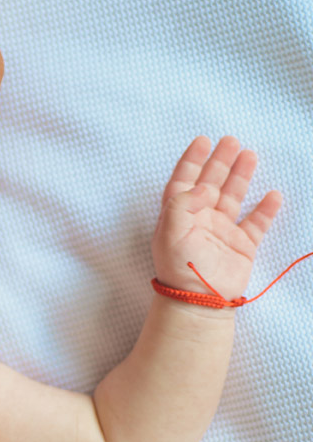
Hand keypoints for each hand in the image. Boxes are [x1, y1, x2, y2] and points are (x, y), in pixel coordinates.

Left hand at [153, 136, 282, 299]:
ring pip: (233, 197)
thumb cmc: (179, 266)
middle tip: (231, 140)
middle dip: (220, 161)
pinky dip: (264, 209)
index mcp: (179, 214)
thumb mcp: (170, 231)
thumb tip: (201, 187)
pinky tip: (272, 194)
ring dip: (241, 176)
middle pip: (211, 183)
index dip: (192, 160)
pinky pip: (255, 224)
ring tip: (250, 154)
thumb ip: (182, 203)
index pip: (184, 181)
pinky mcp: (241, 246)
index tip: (203, 141)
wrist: (199, 300)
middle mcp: (200, 220)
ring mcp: (221, 232)